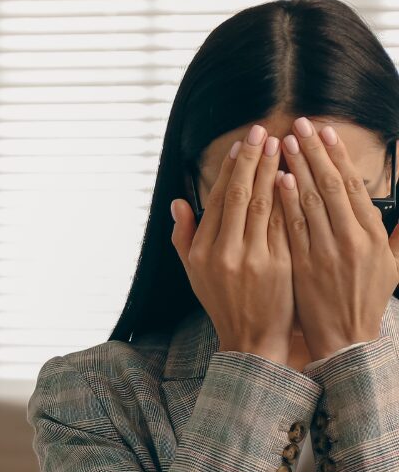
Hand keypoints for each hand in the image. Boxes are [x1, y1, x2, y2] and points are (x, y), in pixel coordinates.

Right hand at [171, 124, 292, 364]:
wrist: (251, 340)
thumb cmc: (223, 303)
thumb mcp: (194, 273)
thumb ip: (184, 236)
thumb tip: (178, 203)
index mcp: (203, 252)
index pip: (218, 200)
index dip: (231, 170)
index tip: (241, 145)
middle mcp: (225, 253)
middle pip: (240, 196)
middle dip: (252, 160)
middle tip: (262, 132)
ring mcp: (253, 259)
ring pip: (263, 205)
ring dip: (272, 171)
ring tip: (280, 145)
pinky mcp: (278, 266)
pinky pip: (283, 223)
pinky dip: (287, 198)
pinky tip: (292, 177)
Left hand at [276, 118, 398, 360]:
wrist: (345, 339)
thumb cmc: (366, 299)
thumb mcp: (392, 264)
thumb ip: (398, 231)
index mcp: (373, 234)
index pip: (352, 185)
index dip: (338, 155)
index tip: (326, 132)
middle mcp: (352, 239)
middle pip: (330, 185)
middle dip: (315, 152)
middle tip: (301, 125)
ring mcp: (327, 252)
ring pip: (310, 201)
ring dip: (296, 168)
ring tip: (284, 143)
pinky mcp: (304, 266)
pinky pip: (293, 227)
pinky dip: (285, 201)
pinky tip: (277, 180)